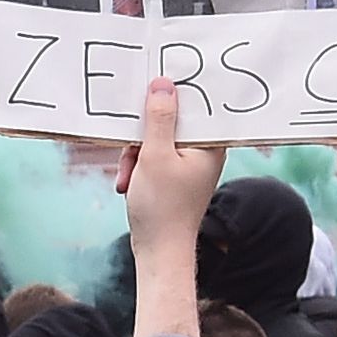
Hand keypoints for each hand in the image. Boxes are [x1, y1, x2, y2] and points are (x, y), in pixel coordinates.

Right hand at [117, 79, 222, 254]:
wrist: (159, 252)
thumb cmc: (162, 208)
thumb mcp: (155, 156)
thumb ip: (159, 118)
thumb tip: (163, 84)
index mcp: (210, 144)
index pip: (196, 104)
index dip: (173, 95)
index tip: (152, 89)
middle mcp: (204, 152)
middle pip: (170, 122)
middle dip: (144, 136)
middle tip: (132, 152)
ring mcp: (189, 164)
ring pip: (157, 140)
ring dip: (136, 155)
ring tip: (128, 177)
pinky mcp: (175, 176)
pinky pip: (153, 157)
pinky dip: (138, 167)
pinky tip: (127, 183)